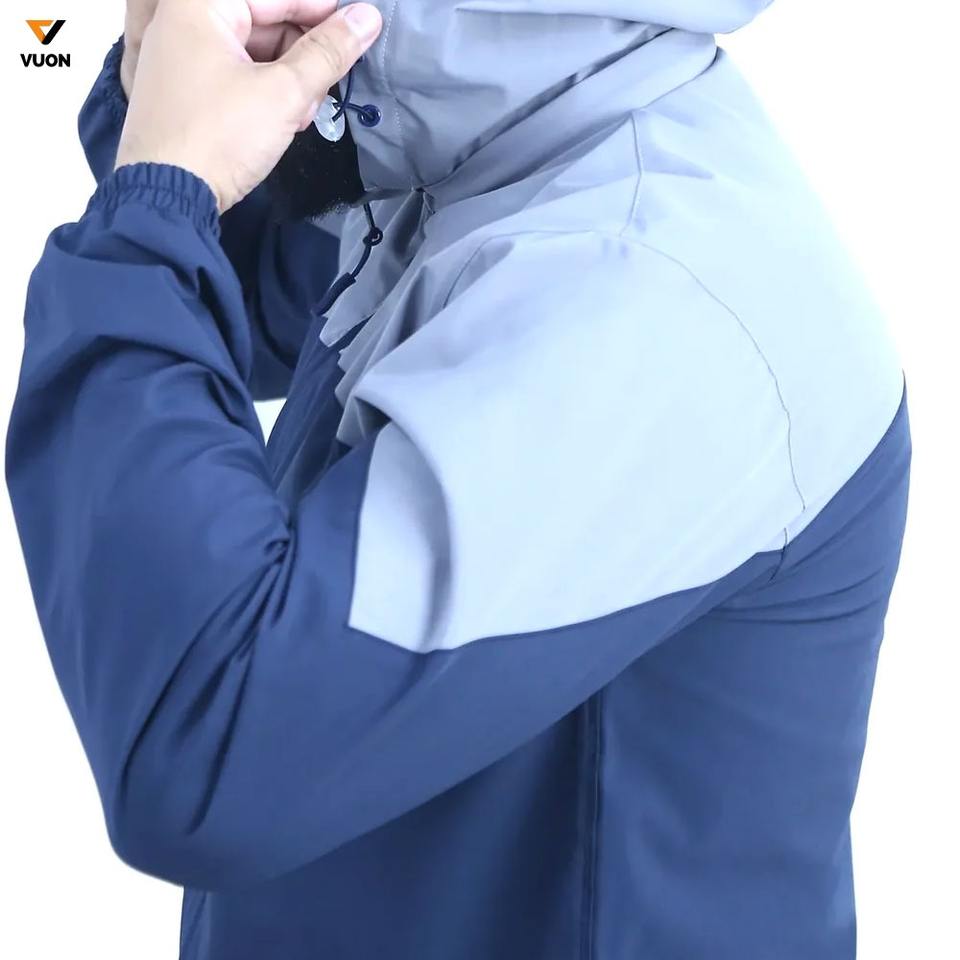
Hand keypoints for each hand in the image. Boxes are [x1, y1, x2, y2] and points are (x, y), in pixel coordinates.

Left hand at [115, 0, 381, 212]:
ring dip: (288, 79)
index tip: (359, 29)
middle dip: (303, 53)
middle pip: (263, 20)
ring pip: (253, 52)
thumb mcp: (284, 93)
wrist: (167, 197)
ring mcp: (180, 58)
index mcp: (200, 6)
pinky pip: (235, 76)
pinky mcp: (184, 92)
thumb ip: (327, 53)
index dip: (322, 10)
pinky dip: (264, 94)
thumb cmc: (220, 136)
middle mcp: (183, 21)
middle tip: (329, 83)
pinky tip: (284, 121)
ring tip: (303, 113)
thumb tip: (367, 18)